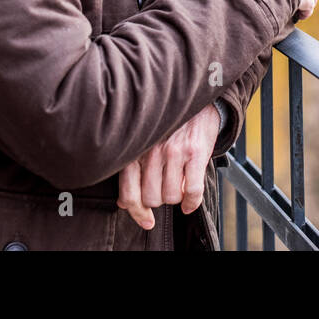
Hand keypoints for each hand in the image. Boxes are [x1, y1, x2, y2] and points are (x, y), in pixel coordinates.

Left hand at [117, 103, 221, 229]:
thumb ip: (132, 171)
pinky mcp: (195, 153)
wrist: (194, 98)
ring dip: (177, 197)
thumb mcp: (145, 142)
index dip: (137, 212)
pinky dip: (193, 201)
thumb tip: (123, 203)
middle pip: (152, 198)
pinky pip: (192, 191)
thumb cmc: (167, 124)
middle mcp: (151, 151)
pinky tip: (191, 200)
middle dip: (160, 199)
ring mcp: (173, 151)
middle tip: (166, 189)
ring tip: (179, 184)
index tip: (146, 221)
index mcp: (134, 150)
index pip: (129, 193)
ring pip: (172, 197)